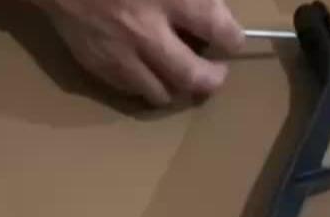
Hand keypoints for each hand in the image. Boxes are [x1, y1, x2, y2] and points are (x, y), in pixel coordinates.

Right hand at [36, 0, 244, 105]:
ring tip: (182, 76)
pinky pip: (130, 89)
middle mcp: (148, 31)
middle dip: (212, 79)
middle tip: (216, 71)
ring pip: (163, 93)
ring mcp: (120, 53)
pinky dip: (145, 85)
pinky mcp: (97, 64)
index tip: (232, 38)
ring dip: (178, 88)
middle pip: (194, 77)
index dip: (232, 38)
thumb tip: (210, 1)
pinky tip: (148, 71)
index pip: (218, 28)